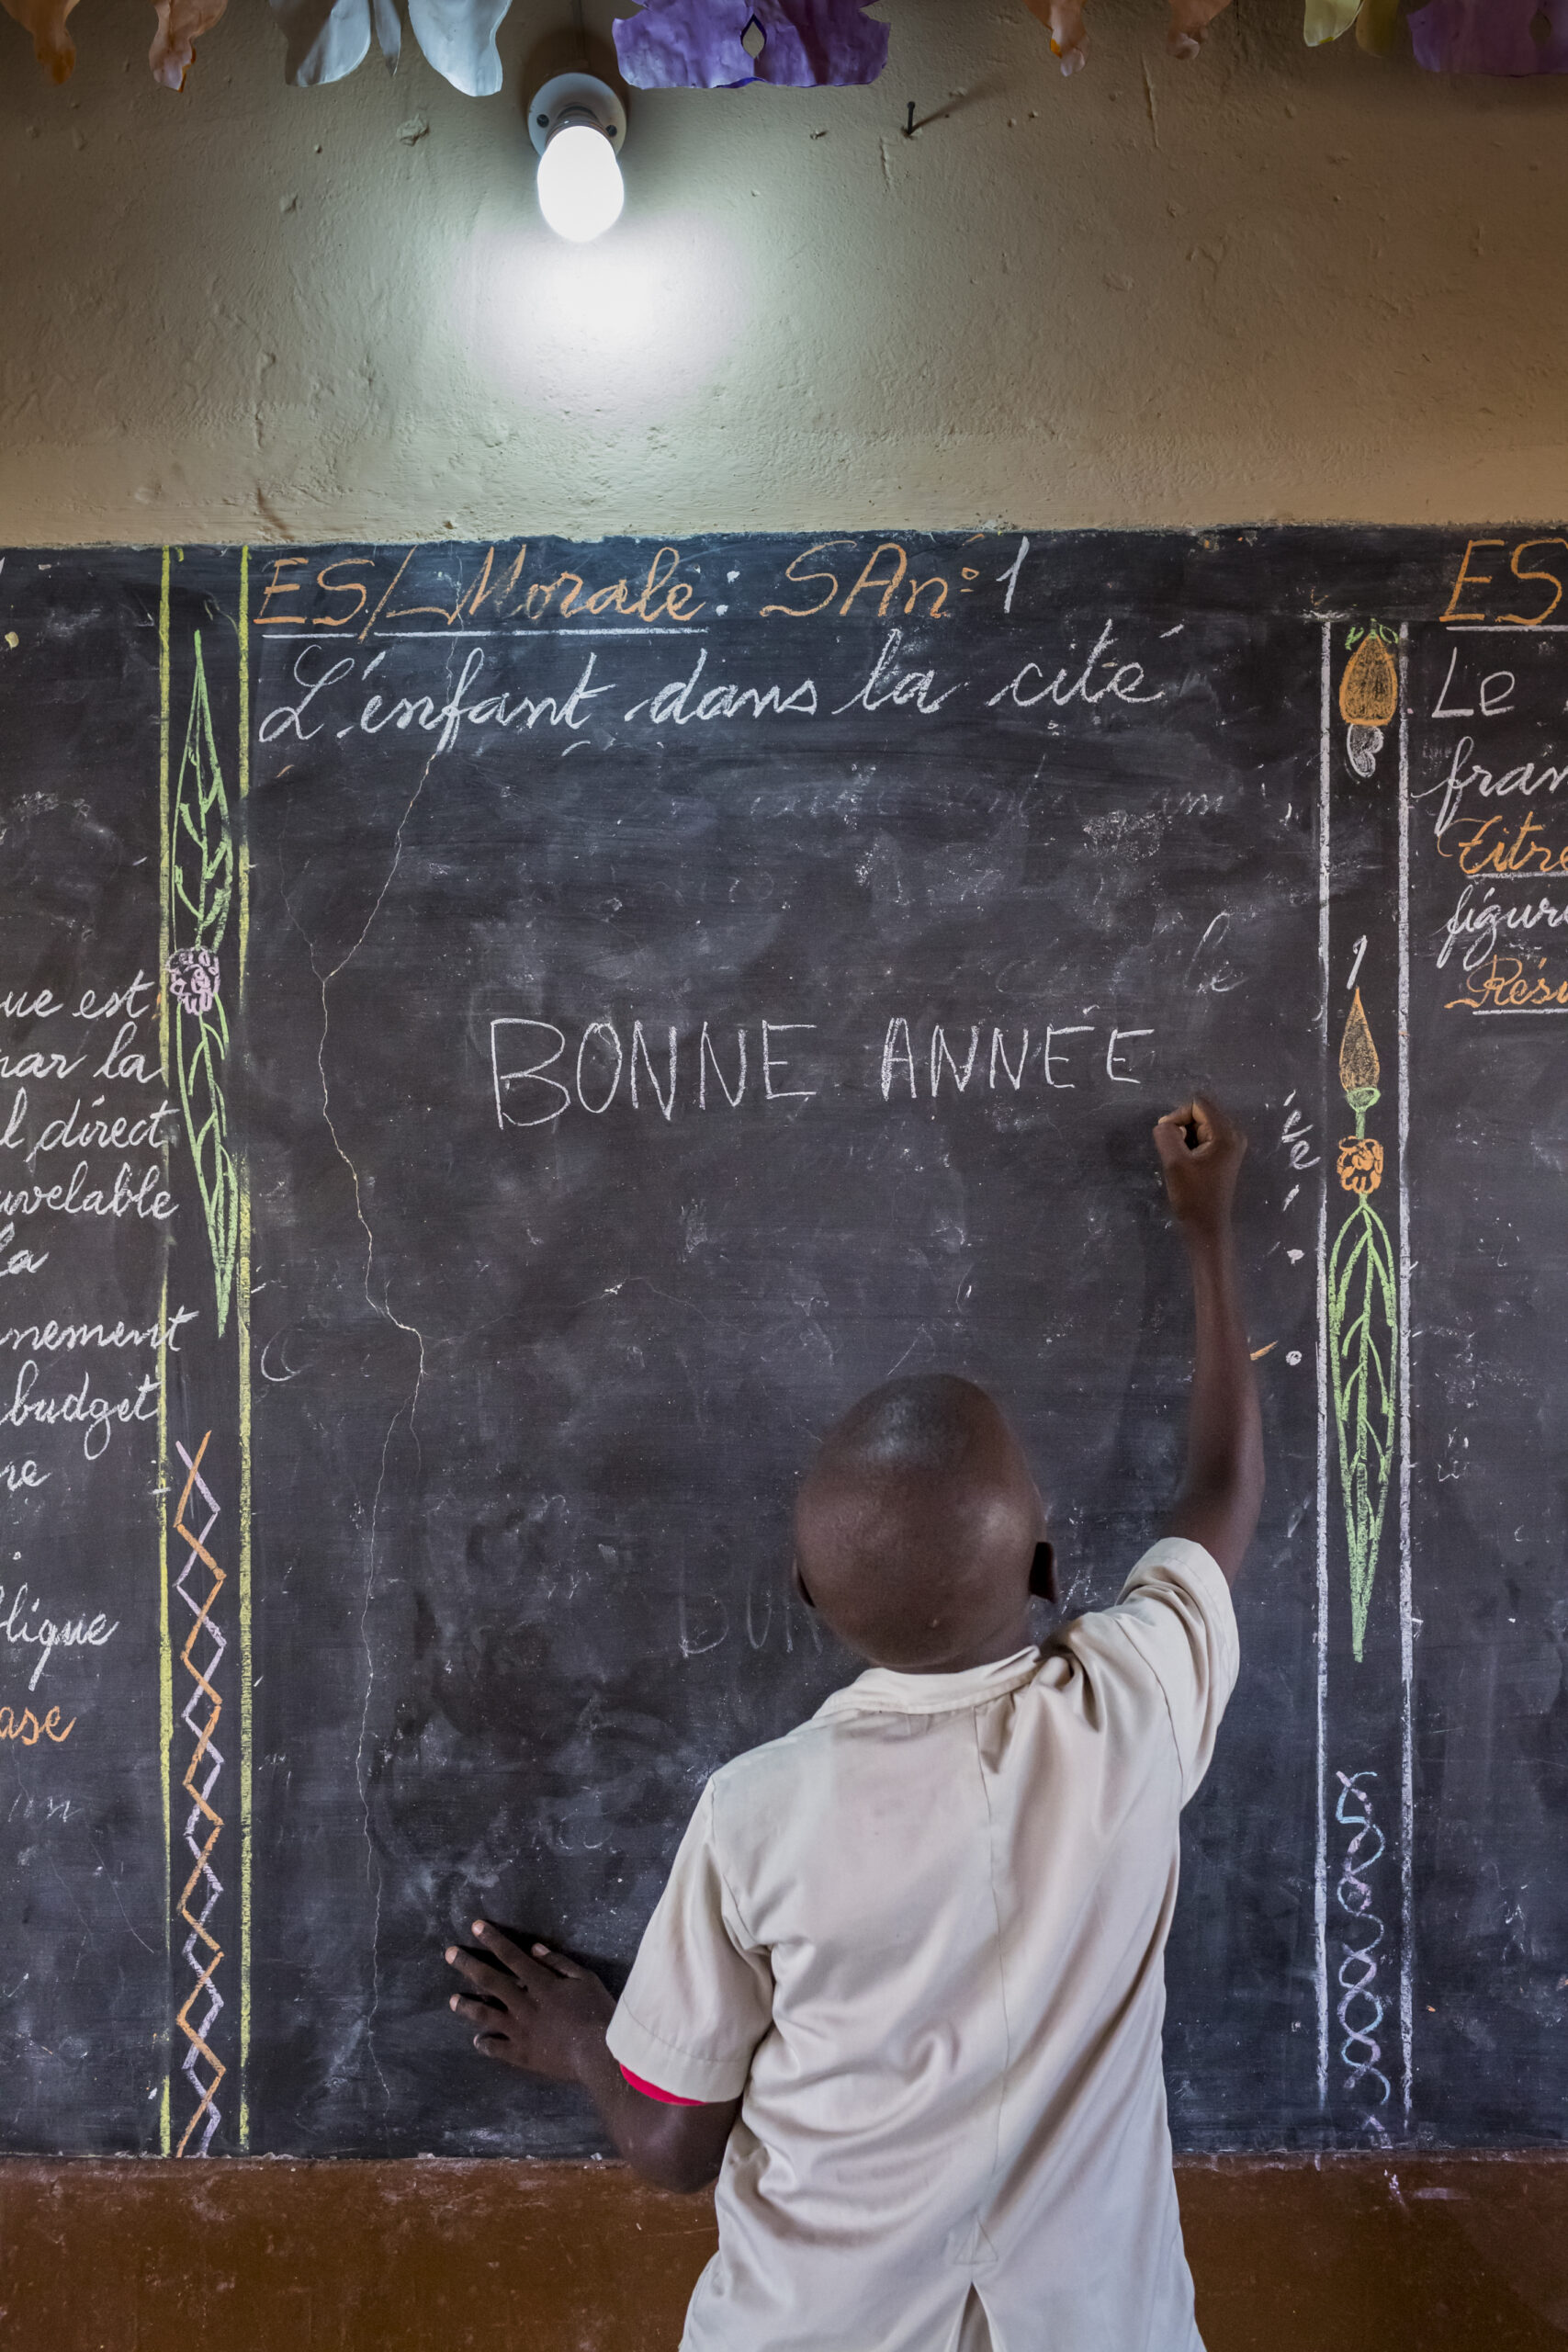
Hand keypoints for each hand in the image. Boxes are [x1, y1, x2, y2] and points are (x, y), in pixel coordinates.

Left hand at [445, 1921, 614, 2080]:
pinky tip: (477, 2041)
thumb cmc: (597, 2011)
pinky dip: (485, 2044)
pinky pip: (497, 2049)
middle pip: (490, 1982)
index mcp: (540, 1984)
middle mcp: (523, 2005)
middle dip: (469, 1965)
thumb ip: (558, 1963)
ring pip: (486, 2016)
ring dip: (467, 2006)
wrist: (599, 2053)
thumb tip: (534, 1949)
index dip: (493, 1940)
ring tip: (452, 2000)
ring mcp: (519, 2032)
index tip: (476, 1927)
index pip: (511, 1956)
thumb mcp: (584, 1979)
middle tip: (450, 1954)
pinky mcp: (522, 2055)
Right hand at [1153, 1096, 1246, 1236]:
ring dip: (1185, 1137)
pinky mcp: (1225, 1154)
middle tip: (1176, 1152)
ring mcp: (1231, 1145)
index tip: (1170, 1140)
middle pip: (1201, 1111)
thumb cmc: (1192, 1196)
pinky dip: (1191, 1144)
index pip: (1198, 1104)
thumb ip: (1166, 1135)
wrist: (1206, 1226)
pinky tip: (1188, 1163)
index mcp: (1226, 1134)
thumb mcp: (1174, 1162)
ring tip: (1182, 1160)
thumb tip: (1165, 1124)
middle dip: (1182, 1127)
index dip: (1178, 1116)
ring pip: (1200, 1124)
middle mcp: (1234, 1134)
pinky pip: (1204, 1136)